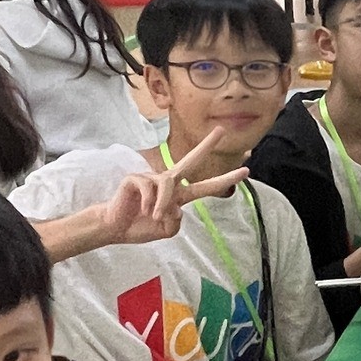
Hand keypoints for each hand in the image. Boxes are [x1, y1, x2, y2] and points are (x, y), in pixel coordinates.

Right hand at [91, 131, 248, 246]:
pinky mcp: (136, 178)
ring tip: (153, 216)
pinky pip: (150, 188)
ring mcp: (152, 178)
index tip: (245, 170)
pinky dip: (149, 203)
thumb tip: (175, 206)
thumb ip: (176, 221)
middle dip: (206, 145)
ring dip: (162, 206)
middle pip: (191, 161)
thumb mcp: (166, 230)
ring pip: (167, 186)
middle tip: (222, 130)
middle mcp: (168, 183)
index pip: (205, 186)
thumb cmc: (140, 226)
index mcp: (179, 195)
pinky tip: (141, 209)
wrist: (115, 228)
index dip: (225, 179)